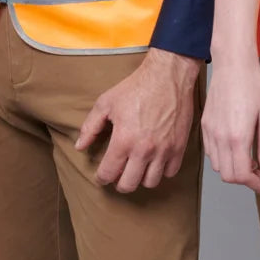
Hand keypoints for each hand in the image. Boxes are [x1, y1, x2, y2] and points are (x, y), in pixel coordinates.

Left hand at [75, 47, 200, 192]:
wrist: (167, 75)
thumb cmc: (137, 86)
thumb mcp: (106, 102)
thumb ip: (91, 126)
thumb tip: (80, 147)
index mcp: (123, 140)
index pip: (108, 174)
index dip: (101, 177)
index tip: (102, 175)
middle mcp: (144, 150)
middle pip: (128, 185)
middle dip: (119, 182)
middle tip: (118, 173)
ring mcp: (164, 150)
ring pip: (150, 182)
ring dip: (141, 178)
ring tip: (137, 167)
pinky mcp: (179, 146)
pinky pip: (170, 172)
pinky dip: (162, 170)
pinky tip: (155, 160)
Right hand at [202, 57, 259, 197]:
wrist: (232, 64)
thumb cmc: (252, 85)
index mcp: (237, 137)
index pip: (242, 175)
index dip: (256, 186)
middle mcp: (220, 137)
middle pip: (228, 175)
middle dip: (245, 180)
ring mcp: (210, 131)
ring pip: (218, 166)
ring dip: (233, 169)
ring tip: (249, 159)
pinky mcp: (205, 123)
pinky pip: (211, 152)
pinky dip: (223, 158)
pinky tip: (235, 147)